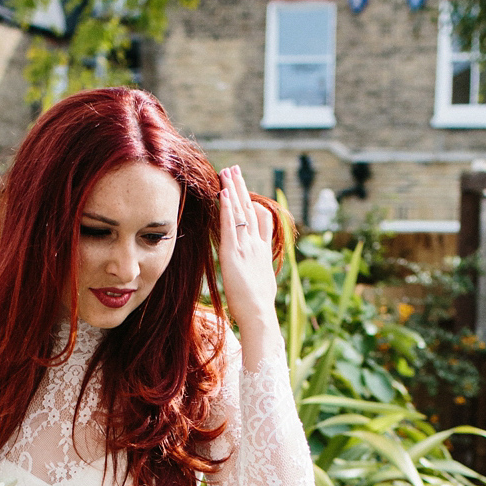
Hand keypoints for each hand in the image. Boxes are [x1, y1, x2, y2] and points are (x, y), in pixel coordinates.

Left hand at [218, 165, 278, 341]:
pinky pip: (230, 225)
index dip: (253, 202)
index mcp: (264, 251)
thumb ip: (259, 271)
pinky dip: (226, 208)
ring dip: (233, 190)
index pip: (260, 220)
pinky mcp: (234, 253)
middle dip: (241, 189)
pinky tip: (222, 193)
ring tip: (227, 172)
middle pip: (250, 209)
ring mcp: (246, 247)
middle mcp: (257, 245)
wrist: (259, 315)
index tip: (246, 190)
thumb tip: (257, 272)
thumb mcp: (262, 283)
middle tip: (235, 170)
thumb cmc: (258, 308)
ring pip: (240, 212)